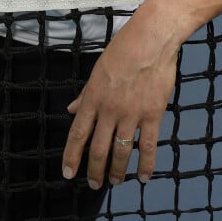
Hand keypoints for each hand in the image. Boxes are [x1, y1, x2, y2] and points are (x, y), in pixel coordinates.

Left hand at [61, 2, 178, 189]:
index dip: (72, 156)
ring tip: (115, 182)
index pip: (78, 133)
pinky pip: (148, 146)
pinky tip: (143, 176)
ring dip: (117, 171)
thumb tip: (72, 109)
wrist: (151, 38)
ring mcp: (131, 113)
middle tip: (94, 184)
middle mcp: (110, 109)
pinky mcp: (153, 114)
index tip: (68, 172)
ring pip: (121, 152)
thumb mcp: (98, 69)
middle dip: (94, 170)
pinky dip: (146, 164)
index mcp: (94, 97)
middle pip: (99, 148)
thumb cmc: (124, 48)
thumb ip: (86, 93)